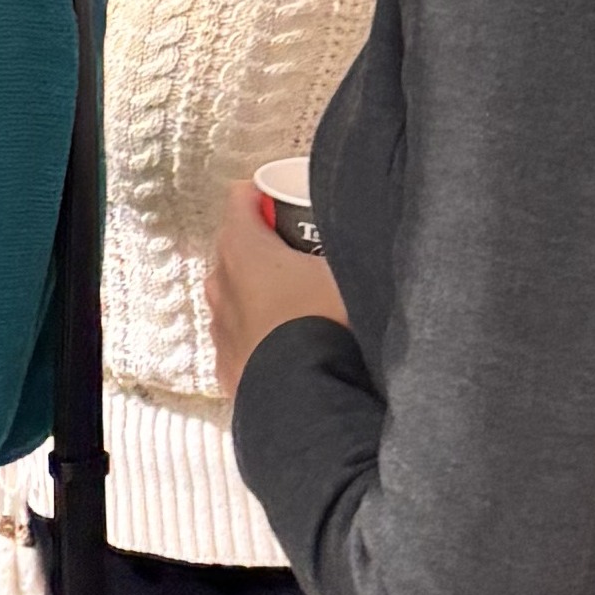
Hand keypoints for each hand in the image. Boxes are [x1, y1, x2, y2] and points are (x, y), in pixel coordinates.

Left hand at [206, 175, 346, 384]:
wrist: (306, 399)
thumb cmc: (327, 327)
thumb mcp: (349, 272)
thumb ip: (352, 243)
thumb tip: (377, 228)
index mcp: (243, 249)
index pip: (241, 198)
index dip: (267, 194)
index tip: (291, 202)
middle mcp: (219, 283)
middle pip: (236, 247)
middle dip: (265, 245)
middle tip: (303, 253)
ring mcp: (218, 326)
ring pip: (235, 293)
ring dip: (259, 291)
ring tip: (298, 303)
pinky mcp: (224, 364)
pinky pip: (239, 335)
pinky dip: (257, 332)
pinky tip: (286, 343)